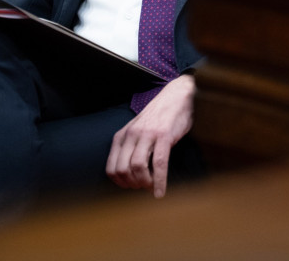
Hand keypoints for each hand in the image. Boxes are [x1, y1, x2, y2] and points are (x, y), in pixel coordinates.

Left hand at [106, 73, 193, 197]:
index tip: (131, 186)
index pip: (111, 168)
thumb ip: (131, 147)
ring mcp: (147, 134)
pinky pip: (159, 163)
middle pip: (122, 170)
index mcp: (122, 135)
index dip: (119, 183)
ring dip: (144, 183)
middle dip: (132, 184)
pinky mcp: (164, 136)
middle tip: (143, 187)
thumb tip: (130, 174)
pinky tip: (160, 191)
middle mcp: (131, 135)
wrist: (177, 96)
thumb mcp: (138, 130)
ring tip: (152, 187)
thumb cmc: (159, 117)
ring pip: (138, 167)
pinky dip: (159, 181)